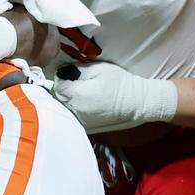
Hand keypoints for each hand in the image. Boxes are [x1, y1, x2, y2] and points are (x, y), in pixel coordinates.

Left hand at [52, 62, 176, 132]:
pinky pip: (72, 114)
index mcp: (78, 95)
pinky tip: (83, 101)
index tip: (70, 73)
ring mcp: (80, 120)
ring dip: (67, 98)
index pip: (58, 86)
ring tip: (80, 90)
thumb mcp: (98, 69)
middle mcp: (76, 110)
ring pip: (64, 106)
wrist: (136, 102)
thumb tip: (62, 71)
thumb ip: (77, 69)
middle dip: (64, 87)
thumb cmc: (119, 83)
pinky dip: (73, 107)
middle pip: (59, 97)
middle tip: (75, 80)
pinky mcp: (85, 125)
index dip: (62, 77)